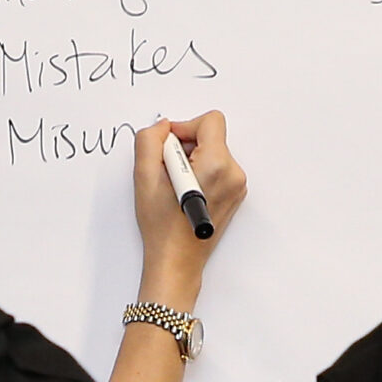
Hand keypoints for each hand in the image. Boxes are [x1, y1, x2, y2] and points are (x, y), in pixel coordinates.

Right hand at [132, 113, 246, 309]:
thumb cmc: (162, 226)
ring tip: (175, 186)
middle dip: (186, 147)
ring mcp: (237, 186)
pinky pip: (217, 168)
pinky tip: (185, 193)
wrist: (176, 260)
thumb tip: (163, 126)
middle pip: (211, 136)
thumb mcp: (144, 177)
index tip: (169, 146)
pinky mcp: (235, 194)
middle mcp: (233, 174)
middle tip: (168, 172)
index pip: (210, 121)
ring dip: (191, 161)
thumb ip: (149, 141)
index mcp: (216, 165)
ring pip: (213, 152)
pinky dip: (200, 173)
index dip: (184, 127)